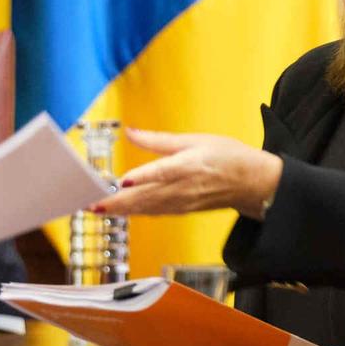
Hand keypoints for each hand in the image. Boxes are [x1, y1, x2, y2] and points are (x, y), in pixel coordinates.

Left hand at [94, 128, 280, 220]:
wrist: (252, 183)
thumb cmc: (227, 156)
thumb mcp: (194, 139)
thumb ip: (158, 140)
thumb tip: (130, 131)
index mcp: (188, 165)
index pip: (163, 172)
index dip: (143, 177)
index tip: (123, 180)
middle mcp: (183, 187)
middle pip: (146, 196)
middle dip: (118, 202)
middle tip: (92, 204)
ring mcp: (182, 202)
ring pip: (147, 209)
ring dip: (121, 211)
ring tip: (98, 210)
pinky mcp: (182, 210)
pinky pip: (154, 213)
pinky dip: (135, 213)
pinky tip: (119, 213)